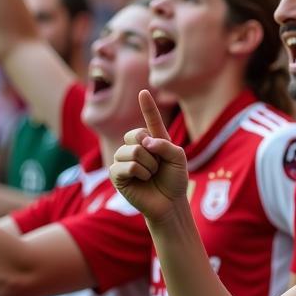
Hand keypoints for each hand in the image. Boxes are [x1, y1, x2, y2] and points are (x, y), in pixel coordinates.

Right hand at [110, 90, 189, 221]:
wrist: (170, 203)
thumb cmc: (175, 180)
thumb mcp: (179, 158)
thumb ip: (166, 145)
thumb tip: (144, 142)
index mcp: (154, 140)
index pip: (150, 119)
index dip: (147, 106)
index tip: (144, 92)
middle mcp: (136, 146)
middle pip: (136, 134)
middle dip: (152, 151)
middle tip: (157, 166)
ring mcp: (124, 159)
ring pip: (133, 150)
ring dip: (148, 165)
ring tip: (151, 175)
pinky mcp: (116, 174)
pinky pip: (128, 165)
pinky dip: (140, 173)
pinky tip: (143, 180)